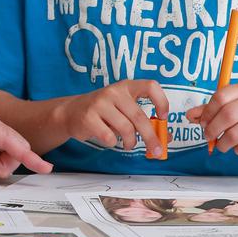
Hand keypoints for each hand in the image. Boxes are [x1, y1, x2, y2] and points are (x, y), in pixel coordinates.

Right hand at [54, 80, 168, 155]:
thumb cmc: (104, 112)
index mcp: (126, 86)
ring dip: (131, 142)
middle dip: (151, 137)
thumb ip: (144, 120)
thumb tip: (167, 136)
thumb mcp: (124, 110)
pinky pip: (109, 137)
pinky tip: (108, 139)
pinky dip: (112, 143)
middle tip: (156, 150)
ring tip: (128, 144)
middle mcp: (114, 91)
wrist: (70, 112)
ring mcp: (100, 103)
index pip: (150, 86)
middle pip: (139, 117)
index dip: (161, 102)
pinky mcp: (89, 117)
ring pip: (126, 129)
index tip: (163, 117)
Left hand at [187, 84, 237, 156]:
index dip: (207, 112)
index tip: (203, 122)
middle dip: (212, 129)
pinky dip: (236, 150)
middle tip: (208, 136)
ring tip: (221, 145)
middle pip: (227, 115)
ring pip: (235, 134)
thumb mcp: (231, 107)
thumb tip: (189, 115)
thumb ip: (209, 110)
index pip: (220, 97)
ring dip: (222, 143)